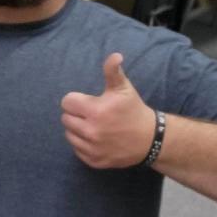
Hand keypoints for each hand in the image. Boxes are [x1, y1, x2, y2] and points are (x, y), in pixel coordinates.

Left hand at [60, 52, 156, 168]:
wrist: (150, 139)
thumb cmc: (133, 110)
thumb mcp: (123, 88)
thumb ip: (113, 71)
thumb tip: (115, 55)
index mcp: (95, 111)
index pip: (67, 102)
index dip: (77, 100)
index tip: (89, 102)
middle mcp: (91, 131)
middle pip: (65, 119)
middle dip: (76, 114)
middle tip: (92, 114)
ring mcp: (92, 148)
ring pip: (69, 135)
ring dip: (77, 129)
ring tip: (93, 125)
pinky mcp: (94, 161)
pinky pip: (76, 150)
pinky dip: (83, 144)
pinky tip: (96, 138)